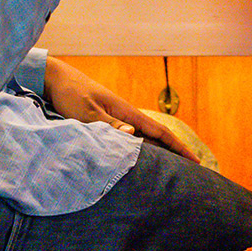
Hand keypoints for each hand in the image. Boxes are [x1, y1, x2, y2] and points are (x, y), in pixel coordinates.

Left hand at [41, 57, 201, 162]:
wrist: (55, 79)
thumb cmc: (70, 94)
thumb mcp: (86, 111)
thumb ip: (108, 124)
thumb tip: (133, 134)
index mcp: (126, 112)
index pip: (159, 132)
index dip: (178, 147)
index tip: (196, 161)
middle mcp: (125, 115)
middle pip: (157, 136)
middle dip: (175, 152)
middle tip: (192, 171)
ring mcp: (117, 118)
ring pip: (144, 138)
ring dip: (159, 151)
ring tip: (171, 168)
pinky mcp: (106, 121)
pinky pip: (130, 138)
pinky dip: (141, 148)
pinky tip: (140, 157)